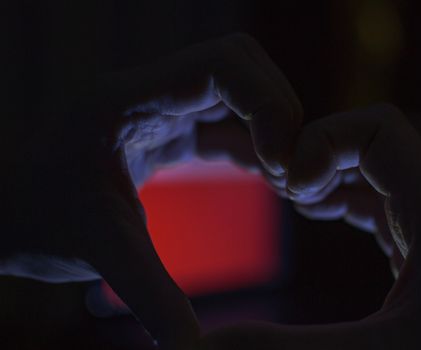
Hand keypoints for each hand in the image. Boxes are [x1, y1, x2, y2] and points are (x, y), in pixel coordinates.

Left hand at [2, 33, 301, 348]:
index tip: (282, 162)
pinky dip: (259, 145)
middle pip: (241, 65)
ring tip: (288, 180)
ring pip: (240, 89)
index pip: (222, 64)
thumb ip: (153, 295)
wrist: (13, 210)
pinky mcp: (171, 129)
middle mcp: (149, 92)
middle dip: (279, 112)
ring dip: (273, 128)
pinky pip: (230, 122)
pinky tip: (273, 180)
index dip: (268, 103)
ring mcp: (162, 107)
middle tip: (291, 171)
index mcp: (128, 101)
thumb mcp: (101, 252)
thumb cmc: (39, 220)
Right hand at [201, 104, 420, 348]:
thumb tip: (200, 344)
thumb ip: (281, 348)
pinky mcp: (420, 258)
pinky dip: (340, 199)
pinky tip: (313, 212)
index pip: (381, 131)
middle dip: (316, 153)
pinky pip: (376, 205)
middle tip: (271, 178)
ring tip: (285, 190)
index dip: (325, 138)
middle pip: (370, 146)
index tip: (288, 180)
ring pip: (372, 177)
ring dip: (326, 174)